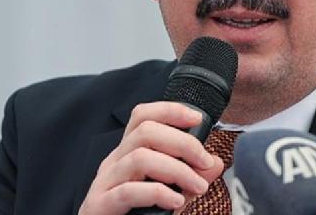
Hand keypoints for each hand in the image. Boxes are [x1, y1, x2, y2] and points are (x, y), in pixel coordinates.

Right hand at [78, 101, 224, 214]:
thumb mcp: (170, 194)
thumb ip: (191, 179)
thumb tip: (215, 162)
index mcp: (127, 154)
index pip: (142, 116)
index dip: (169, 110)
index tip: (196, 118)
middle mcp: (113, 162)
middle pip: (145, 131)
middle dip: (182, 143)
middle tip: (205, 162)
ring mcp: (104, 183)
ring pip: (139, 158)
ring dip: (176, 170)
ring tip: (197, 187)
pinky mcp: (99, 205)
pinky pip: (128, 191)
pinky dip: (157, 193)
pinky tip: (176, 201)